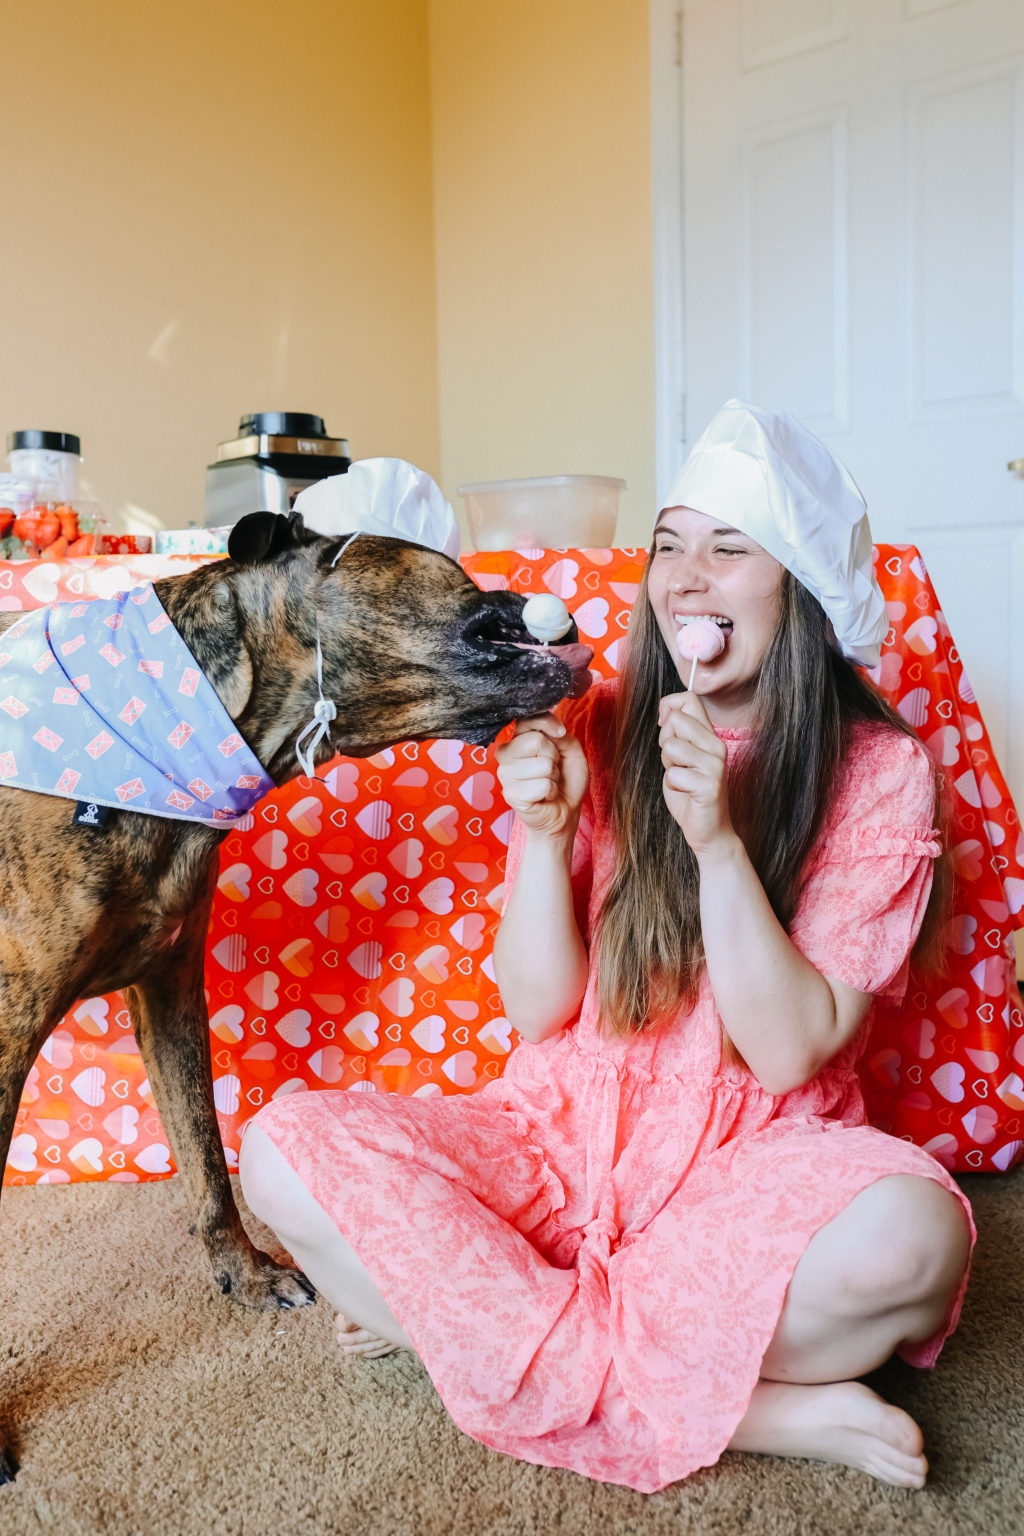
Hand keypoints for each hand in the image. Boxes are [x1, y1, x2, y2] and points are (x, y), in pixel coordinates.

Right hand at [495, 713, 588, 837]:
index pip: (527, 719)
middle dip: (553, 757)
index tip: (560, 733)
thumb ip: (562, 736)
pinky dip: (551, 792)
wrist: (564, 812)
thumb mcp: (571, 751)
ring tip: (547, 783)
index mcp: (518, 739)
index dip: (548, 724)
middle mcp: (506, 754)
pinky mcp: (511, 794)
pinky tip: (543, 796)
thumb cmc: (565, 781)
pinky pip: (542, 786)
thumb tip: (554, 730)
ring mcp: (505, 774)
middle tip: (551, 769)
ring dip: (553, 777)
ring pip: (542, 765)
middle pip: (535, 741)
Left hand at [658, 691, 735, 854]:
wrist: (709, 831)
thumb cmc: (690, 793)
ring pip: (671, 747)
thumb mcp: (682, 757)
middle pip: (676, 720)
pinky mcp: (710, 785)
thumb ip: (677, 734)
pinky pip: (673, 775)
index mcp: (710, 735)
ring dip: (669, 766)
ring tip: (683, 779)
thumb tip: (666, 713)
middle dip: (665, 742)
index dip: (668, 708)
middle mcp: (716, 745)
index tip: (664, 728)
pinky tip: (687, 793)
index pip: (689, 699)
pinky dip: (673, 787)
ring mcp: (715, 765)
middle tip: (677, 763)